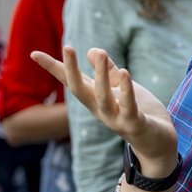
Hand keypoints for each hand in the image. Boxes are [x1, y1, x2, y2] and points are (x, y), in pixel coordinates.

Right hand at [32, 47, 177, 174]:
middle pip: (79, 89)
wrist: (158, 144)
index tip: (33, 53)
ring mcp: (116, 119)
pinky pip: (128, 106)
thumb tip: (93, 50)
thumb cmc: (139, 113)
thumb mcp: (122, 88)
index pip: (71, 81)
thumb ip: (109, 72)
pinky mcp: (134, 124)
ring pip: (102, 97)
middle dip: (72, 69)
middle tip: (67, 47)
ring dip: (100, 75)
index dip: (54, 67)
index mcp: (95, 100)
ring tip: (101, 52)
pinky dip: (126, 91)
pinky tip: (124, 72)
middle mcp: (100, 110)